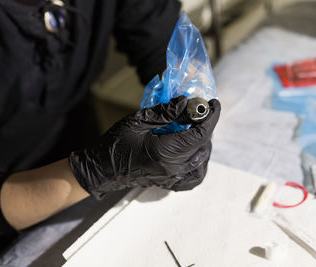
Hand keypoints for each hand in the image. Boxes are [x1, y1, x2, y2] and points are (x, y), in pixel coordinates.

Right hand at [69, 96, 220, 198]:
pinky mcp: (169, 183)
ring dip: (204, 144)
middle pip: (203, 146)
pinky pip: (194, 177)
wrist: (101, 170)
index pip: (200, 133)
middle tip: (199, 112)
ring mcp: (172, 178)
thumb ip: (165, 112)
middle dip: (206, 126)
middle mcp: (174, 168)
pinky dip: (199, 164)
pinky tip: (194, 154)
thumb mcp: (138, 121)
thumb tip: (186, 102)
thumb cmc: (115, 144)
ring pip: (202, 161)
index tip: (213, 104)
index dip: (211, 116)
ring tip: (195, 130)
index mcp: (166, 151)